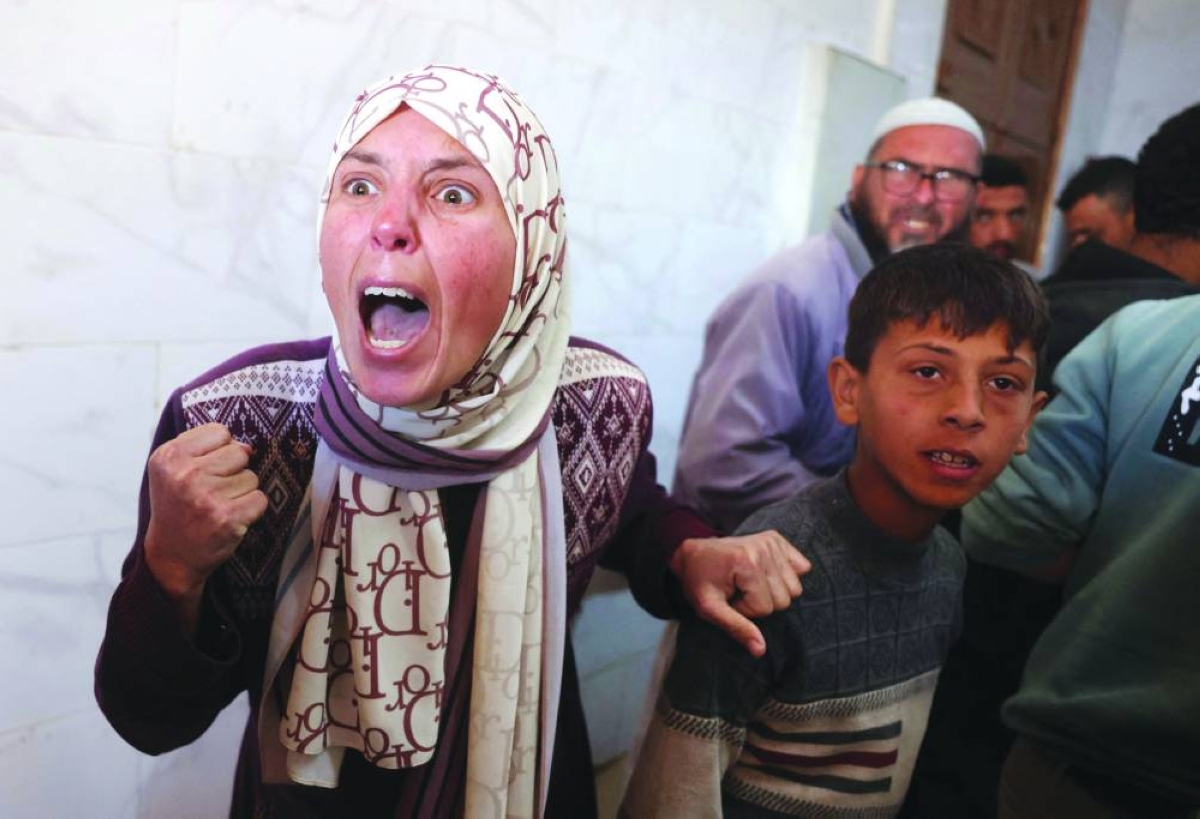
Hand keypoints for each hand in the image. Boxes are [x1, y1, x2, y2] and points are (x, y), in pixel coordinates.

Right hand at [143, 423, 268, 604]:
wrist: (172, 557)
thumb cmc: (178, 507)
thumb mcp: (173, 470)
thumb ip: (204, 448)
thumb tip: (247, 446)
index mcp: (169, 456)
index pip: (220, 432)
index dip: (220, 451)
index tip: (205, 470)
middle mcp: (185, 474)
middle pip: (239, 453)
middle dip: (233, 471)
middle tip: (211, 492)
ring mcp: (206, 496)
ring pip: (251, 477)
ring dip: (241, 492)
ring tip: (217, 506)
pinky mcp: (227, 518)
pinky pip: (260, 499)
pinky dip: (252, 509)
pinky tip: (231, 518)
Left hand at [671, 530, 809, 657]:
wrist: (695, 555)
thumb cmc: (700, 582)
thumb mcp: (709, 609)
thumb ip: (736, 628)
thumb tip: (761, 650)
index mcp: (747, 563)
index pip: (764, 608)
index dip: (744, 610)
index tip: (728, 599)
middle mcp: (764, 549)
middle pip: (784, 599)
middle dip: (760, 603)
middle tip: (739, 592)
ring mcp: (772, 542)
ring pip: (794, 588)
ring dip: (772, 592)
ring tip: (748, 584)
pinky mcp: (778, 540)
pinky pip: (802, 567)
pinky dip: (786, 576)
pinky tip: (764, 574)